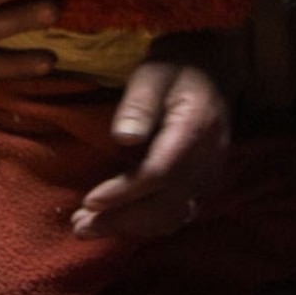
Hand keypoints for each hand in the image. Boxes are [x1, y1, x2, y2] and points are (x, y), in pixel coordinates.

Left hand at [72, 57, 231, 240]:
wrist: (215, 68)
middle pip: (166, 205)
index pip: (160, 173)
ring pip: (173, 216)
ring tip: (89, 228)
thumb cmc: (177, 66)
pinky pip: (178, 213)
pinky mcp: (204, 182)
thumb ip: (140, 104)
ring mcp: (209, 174)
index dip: (124, 193)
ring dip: (131, 227)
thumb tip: (123, 138)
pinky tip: (119, 221)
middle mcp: (208, 159)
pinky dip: (147, 223)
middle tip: (80, 226)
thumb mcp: (153, 73)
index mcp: (195, 129)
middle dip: (121, 220)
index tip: (89, 201)